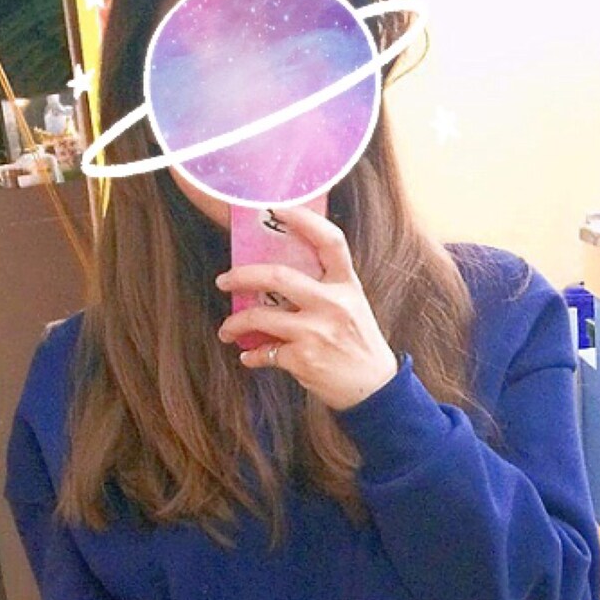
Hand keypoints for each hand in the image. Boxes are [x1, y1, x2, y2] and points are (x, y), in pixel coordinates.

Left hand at [214, 203, 398, 411]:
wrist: (375, 389)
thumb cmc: (360, 346)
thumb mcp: (353, 307)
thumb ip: (326, 289)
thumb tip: (280, 279)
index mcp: (347, 285)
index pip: (329, 241)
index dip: (303, 220)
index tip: (277, 209)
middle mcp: (332, 304)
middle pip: (278, 276)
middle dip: (242, 276)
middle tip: (224, 280)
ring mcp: (316, 332)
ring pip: (261, 316)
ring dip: (235, 323)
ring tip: (227, 329)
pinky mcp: (302, 359)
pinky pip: (264, 353)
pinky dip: (252, 356)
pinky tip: (249, 357)